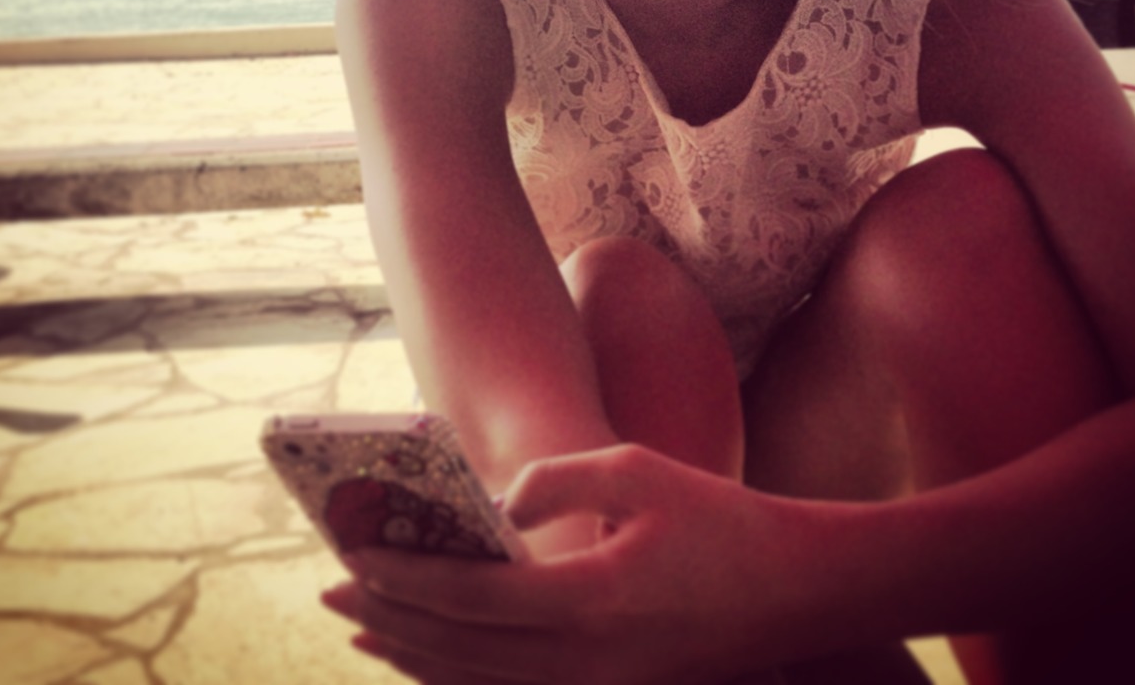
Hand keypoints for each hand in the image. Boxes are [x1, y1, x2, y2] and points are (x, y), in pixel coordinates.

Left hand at [323, 444, 814, 683]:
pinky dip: (467, 683)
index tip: (350, 560)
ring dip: (418, 660)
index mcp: (589, 602)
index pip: (469, 598)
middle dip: (391, 621)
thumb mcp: (639, 470)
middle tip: (332, 595)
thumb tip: (499, 509)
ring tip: (367, 635)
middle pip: (462, 651)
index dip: (404, 580)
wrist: (802, 593)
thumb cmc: (724, 519)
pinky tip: (441, 667)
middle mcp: (586, 664)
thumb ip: (558, 482)